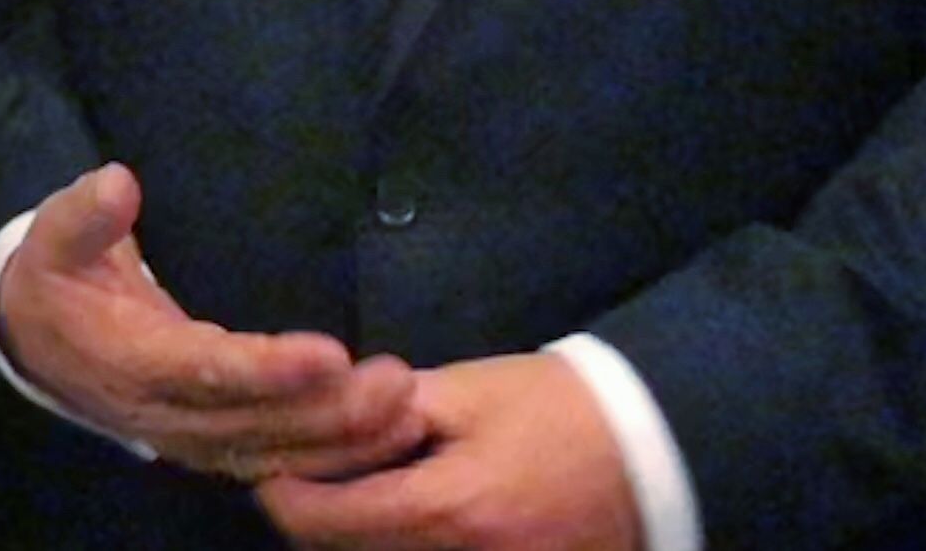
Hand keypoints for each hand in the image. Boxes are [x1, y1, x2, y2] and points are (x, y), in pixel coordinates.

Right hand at [0, 163, 425, 481]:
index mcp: (133, 360)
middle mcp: (167, 413)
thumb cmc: (58, 279)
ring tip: (406, 406)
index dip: (268, 369)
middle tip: (397, 383)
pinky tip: (382, 437)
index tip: (330, 355)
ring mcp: (192, 437)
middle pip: (257, 423)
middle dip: (330, 411)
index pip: (208, 371)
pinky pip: (277, 461)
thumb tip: (119, 183)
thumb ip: (84, 214)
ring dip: (344, 439)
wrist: (38, 343)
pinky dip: (333, 457)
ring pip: (275, 451)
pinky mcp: (213, 444)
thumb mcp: (53, 237)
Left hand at [257, 353, 640, 550]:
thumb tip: (328, 421)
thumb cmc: (556, 406)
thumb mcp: (467, 391)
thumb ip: (390, 411)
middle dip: (323, 519)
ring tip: (366, 490)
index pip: (327, 523)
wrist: (654, 446)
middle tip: (311, 474)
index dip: (284, 497)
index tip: (271, 469)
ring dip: (368, 535)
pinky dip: (413, 546)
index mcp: (446, 510)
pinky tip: (414, 513)